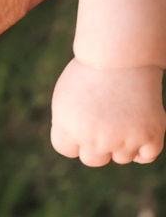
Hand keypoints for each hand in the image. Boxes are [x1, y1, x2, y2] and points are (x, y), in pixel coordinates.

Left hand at [51, 59, 165, 164]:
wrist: (121, 56)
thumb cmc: (90, 73)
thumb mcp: (66, 97)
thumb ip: (69, 127)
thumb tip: (81, 150)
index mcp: (69, 127)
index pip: (67, 149)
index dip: (72, 134)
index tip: (79, 117)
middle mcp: (95, 139)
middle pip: (93, 159)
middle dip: (95, 143)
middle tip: (102, 116)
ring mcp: (125, 141)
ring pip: (120, 157)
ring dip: (121, 140)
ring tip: (120, 111)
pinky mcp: (150, 137)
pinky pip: (144, 157)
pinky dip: (142, 146)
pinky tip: (137, 124)